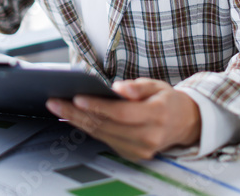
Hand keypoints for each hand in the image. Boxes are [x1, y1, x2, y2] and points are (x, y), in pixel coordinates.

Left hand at [46, 78, 200, 161]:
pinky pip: (105, 140)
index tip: (76, 97)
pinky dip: (88, 128)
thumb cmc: (167, 100)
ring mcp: (140, 150)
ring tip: (58, 107)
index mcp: (156, 116)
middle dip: (77, 113)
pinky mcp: (133, 155)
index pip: (121, 113)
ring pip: (102, 135)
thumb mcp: (157, 86)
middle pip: (106, 126)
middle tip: (54, 102)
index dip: (97, 106)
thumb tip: (119, 88)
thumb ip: (138, 87)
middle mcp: (148, 138)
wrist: (185, 123)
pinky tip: (73, 117)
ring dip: (77, 121)